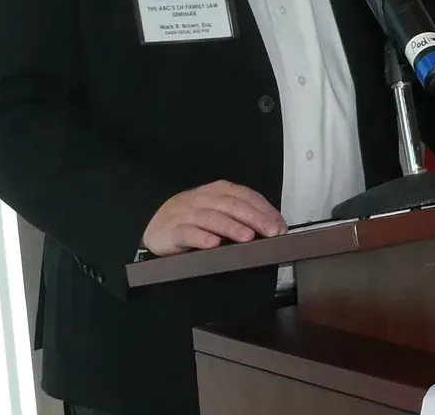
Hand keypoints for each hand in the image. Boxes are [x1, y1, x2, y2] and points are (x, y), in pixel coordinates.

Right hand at [142, 180, 286, 255]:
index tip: (280, 225)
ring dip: (231, 227)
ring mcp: (187, 213)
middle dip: (255, 218)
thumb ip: (240, 214)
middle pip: (232, 205)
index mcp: (218, 190)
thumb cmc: (192, 219)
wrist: (155, 226)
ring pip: (213, 218)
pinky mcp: (173, 231)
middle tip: (272, 232)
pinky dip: (201, 238)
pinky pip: (188, 233)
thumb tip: (272, 226)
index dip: (264, 209)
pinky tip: (213, 244)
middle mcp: (204, 198)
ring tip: (248, 237)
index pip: (245, 196)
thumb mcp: (217, 210)